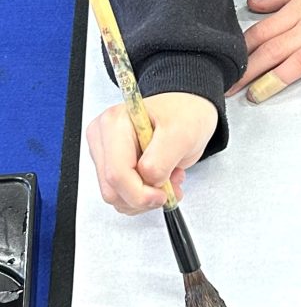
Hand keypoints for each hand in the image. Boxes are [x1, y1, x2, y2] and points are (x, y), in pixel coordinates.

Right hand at [86, 92, 217, 214]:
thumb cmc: (186, 113)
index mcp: (115, 123)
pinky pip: (122, 193)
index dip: (140, 193)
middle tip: (171, 185)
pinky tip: (160, 178)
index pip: (117, 174)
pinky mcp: (113, 164)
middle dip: (144, 196)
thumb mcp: (182, 134)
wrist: (190, 110)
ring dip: (145, 196)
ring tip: (169, 177)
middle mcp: (104, 137)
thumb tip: (147, 181)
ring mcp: (106, 152)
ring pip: (115, 195)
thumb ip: (161, 160)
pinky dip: (143, 194)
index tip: (163, 195)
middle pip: (113, 189)